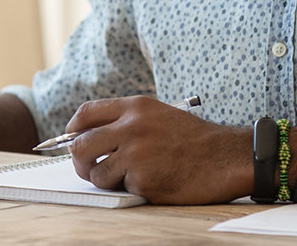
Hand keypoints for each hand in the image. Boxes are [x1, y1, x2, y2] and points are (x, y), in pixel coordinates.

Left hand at [64, 96, 251, 203]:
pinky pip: (122, 189)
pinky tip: (155, 181)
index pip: (86, 114)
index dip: (72, 129)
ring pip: (96, 174)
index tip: (71, 139)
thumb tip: (88, 138)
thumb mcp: (159, 115)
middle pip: (79, 146)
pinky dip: (133, 189)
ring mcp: (136, 155)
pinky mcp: (143, 181)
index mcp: (135, 107)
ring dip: (107, 180)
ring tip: (131, 176)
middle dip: (77, 161)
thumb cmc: (194, 139)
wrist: (226, 157)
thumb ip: (126, 122)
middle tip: (87, 168)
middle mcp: (131, 128)